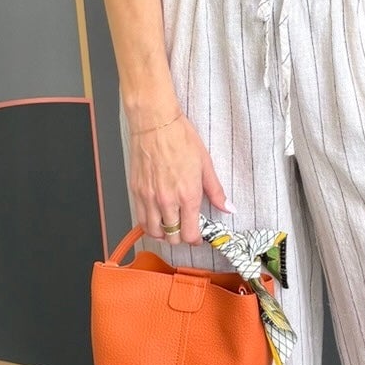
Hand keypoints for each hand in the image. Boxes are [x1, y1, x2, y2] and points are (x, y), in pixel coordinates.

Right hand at [128, 112, 231, 243]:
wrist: (155, 124)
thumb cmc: (180, 139)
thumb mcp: (205, 165)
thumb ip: (216, 191)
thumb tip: (228, 208)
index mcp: (187, 196)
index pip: (189, 234)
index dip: (195, 239)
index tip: (198, 236)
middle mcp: (167, 201)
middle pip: (172, 237)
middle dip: (181, 237)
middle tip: (186, 228)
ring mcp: (149, 198)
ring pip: (154, 232)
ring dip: (163, 234)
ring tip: (170, 227)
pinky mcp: (136, 192)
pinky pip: (140, 219)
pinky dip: (149, 224)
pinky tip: (156, 219)